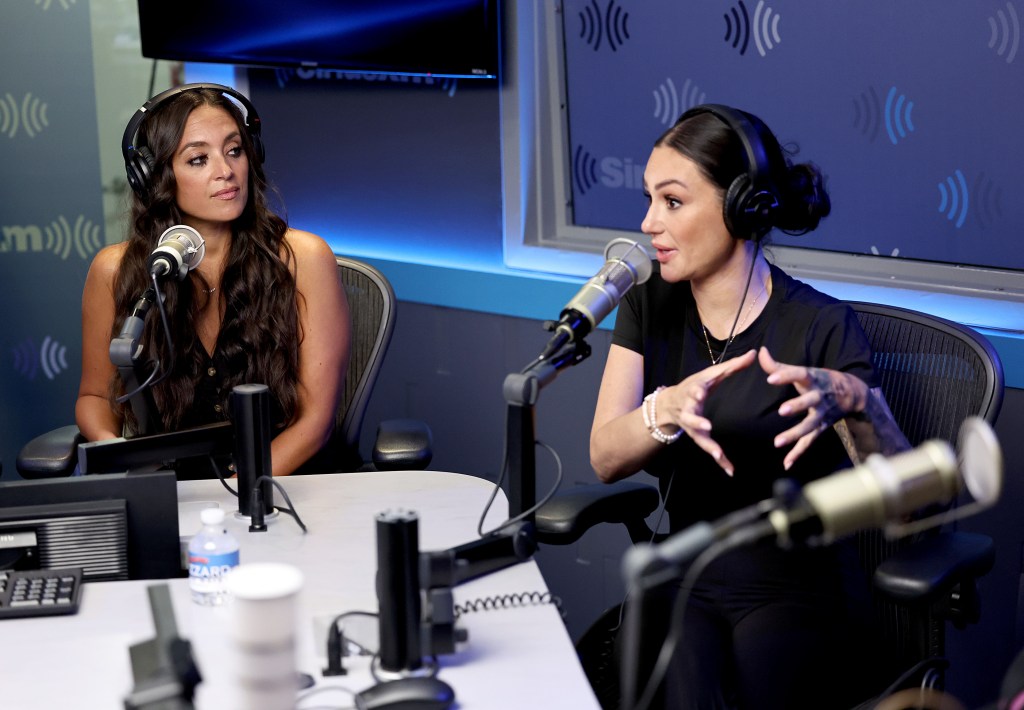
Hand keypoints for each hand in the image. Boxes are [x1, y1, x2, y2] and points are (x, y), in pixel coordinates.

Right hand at [656, 348, 756, 475]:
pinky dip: (719, 460)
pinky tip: (730, 470)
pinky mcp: (697, 437)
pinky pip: (708, 449)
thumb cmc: (694, 386)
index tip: (699, 394)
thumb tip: (755, 353)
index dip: (695, 392)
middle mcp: (688, 410)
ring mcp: (691, 426)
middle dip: (696, 422)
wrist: (668, 405)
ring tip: (719, 454)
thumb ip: (733, 366)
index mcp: (691, 392)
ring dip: (708, 446)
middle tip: (706, 426)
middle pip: (690, 417)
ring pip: (697, 437)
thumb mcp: (711, 375)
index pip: (692, 391)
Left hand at [759, 346, 867, 468]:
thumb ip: (778, 365)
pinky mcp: (822, 427)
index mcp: (813, 379)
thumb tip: (760, 350)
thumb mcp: (803, 371)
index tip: (770, 378)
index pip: (799, 374)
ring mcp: (822, 413)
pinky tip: (786, 463)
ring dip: (795, 434)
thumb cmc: (819, 380)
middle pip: (809, 401)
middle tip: (782, 410)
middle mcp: (819, 396)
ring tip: (777, 442)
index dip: (785, 375)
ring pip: (810, 425)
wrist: (852, 393)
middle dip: (797, 405)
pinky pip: (810, 441)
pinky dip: (799, 452)